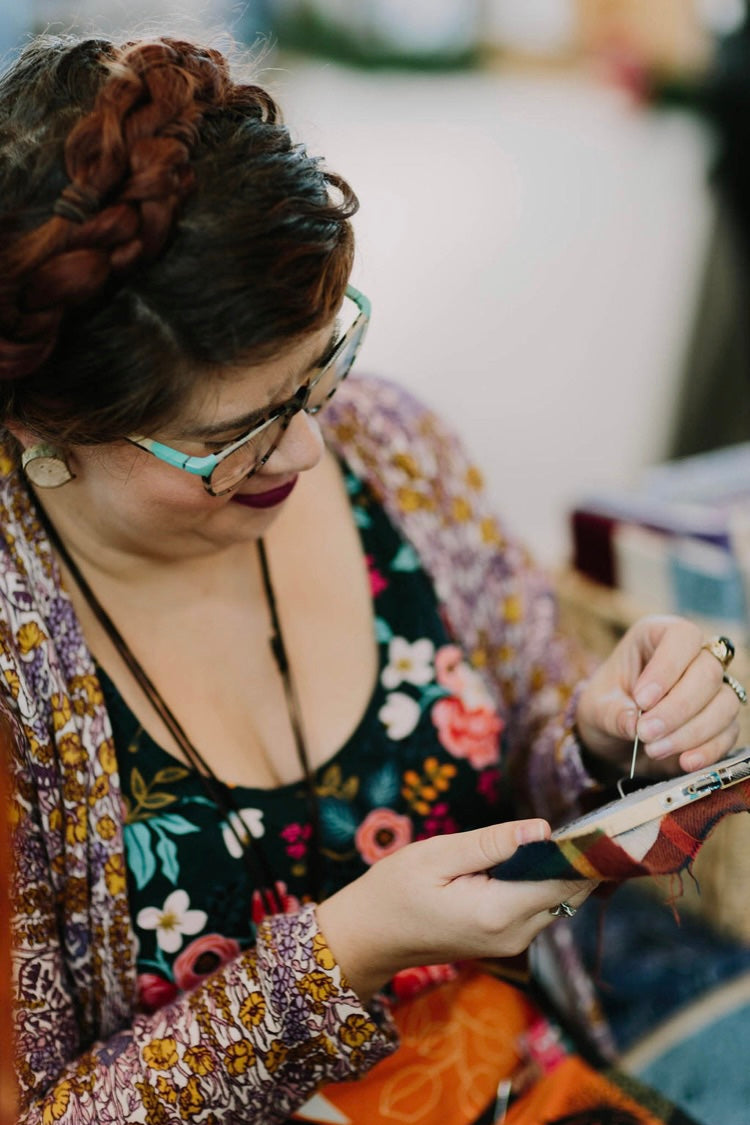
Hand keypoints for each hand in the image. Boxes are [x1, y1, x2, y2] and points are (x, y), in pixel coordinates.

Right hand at [315, 819, 594, 1002]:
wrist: (369, 937)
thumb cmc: (393, 890)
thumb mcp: (436, 855)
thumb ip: (491, 843)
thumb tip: (543, 829)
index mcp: (498, 911)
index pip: (565, 881)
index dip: (585, 851)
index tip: (598, 820)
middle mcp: (514, 934)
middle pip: (568, 893)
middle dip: (578, 859)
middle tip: (584, 819)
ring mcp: (511, 943)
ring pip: (557, 901)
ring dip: (560, 870)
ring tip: (558, 833)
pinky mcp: (505, 940)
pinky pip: (538, 907)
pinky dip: (542, 882)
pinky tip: (532, 857)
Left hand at [575, 615, 740, 774]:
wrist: (615, 739)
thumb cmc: (606, 709)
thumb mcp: (596, 709)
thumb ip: (613, 714)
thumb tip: (633, 724)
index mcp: (658, 636)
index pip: (681, 637)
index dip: (667, 668)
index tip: (642, 700)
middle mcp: (693, 656)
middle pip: (708, 672)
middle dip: (677, 708)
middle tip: (646, 732)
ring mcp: (712, 689)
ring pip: (725, 702)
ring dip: (692, 731)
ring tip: (654, 749)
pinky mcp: (722, 721)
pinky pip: (729, 732)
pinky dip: (708, 750)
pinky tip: (684, 762)